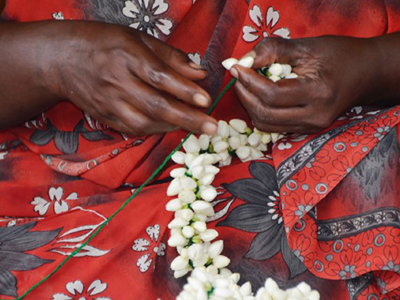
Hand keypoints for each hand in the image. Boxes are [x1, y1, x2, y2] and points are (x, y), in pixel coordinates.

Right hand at [48, 21, 216, 135]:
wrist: (61, 59)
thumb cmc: (104, 43)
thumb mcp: (138, 39)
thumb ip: (171, 57)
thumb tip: (201, 73)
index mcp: (127, 56)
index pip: (160, 77)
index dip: (184, 90)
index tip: (206, 101)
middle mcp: (117, 81)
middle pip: (155, 105)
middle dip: (187, 118)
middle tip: (212, 128)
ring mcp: (109, 102)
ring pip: (145, 122)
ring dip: (173, 127)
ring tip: (197, 127)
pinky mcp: (104, 117)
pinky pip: (133, 129)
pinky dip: (155, 130)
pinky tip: (171, 127)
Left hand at [230, 36, 379, 132]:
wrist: (365, 73)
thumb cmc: (338, 55)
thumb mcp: (306, 47)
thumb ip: (273, 51)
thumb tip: (242, 61)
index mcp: (318, 93)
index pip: (272, 95)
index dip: (249, 82)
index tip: (236, 67)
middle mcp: (315, 116)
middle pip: (265, 114)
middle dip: (244, 95)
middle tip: (238, 77)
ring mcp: (312, 127)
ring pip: (266, 125)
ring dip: (250, 105)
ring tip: (246, 86)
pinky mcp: (307, 130)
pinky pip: (274, 127)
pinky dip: (261, 113)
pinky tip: (258, 96)